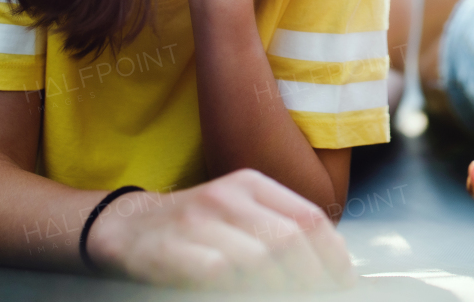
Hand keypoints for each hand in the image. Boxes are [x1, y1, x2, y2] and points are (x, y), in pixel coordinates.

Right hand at [88, 168, 356, 290]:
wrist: (128, 228)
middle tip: (314, 297)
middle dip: (310, 278)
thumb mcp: (240, 216)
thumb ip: (281, 231)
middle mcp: (227, 195)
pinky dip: (236, 290)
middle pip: (289, 239)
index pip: (308, 218)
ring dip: (277, 288)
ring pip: (258, 257)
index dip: (333, 256)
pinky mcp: (170, 248)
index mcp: (252, 184)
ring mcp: (198, 220)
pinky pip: (217, 272)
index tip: (345, 284)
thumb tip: (334, 263)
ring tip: (280, 297)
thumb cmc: (196, 230)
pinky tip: (239, 293)